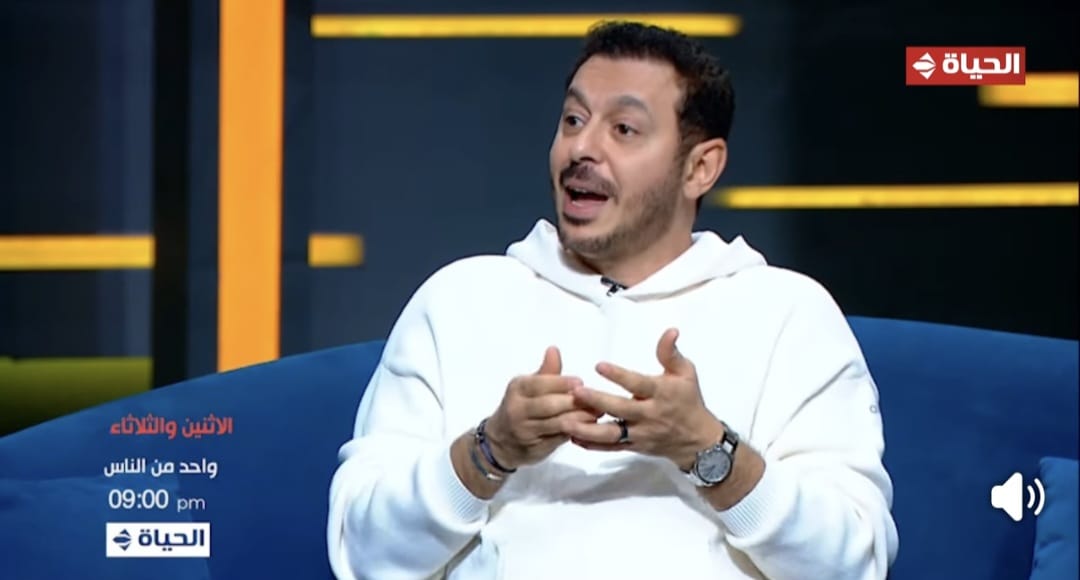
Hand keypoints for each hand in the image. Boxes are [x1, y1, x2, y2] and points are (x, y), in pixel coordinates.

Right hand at [484, 347, 602, 469]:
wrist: (500, 441)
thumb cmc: (520, 407)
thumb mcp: (528, 387)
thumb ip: (546, 372)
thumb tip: (554, 350)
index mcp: (517, 389)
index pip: (540, 384)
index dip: (562, 384)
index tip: (580, 383)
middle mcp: (518, 409)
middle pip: (550, 405)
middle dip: (574, 402)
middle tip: (596, 399)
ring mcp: (526, 430)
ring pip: (557, 423)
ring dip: (580, 418)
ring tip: (596, 413)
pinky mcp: (536, 447)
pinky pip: (559, 439)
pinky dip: (575, 432)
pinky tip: (588, 427)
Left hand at [566, 328, 723, 470]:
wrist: (697, 441)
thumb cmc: (688, 400)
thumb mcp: (686, 373)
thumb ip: (670, 353)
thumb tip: (670, 331)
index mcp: (662, 394)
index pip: (639, 384)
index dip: (619, 376)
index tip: (599, 366)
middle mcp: (650, 415)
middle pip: (621, 409)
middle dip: (596, 401)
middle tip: (574, 392)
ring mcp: (640, 434)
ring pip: (612, 434)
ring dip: (588, 429)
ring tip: (565, 421)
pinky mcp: (633, 447)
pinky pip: (610, 448)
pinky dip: (591, 445)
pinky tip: (572, 437)